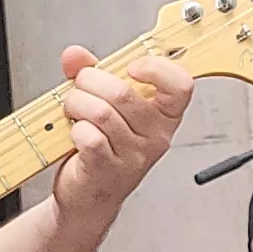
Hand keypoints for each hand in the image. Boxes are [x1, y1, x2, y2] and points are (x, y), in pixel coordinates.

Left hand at [47, 45, 192, 215]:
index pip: (180, 86)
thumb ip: (90, 73)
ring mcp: (135, 156)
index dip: (157, 68)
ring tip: (72, 110)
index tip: (131, 67)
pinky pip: (90, 137)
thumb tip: (74, 55)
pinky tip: (75, 133)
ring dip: (76, 104)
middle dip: (89, 82)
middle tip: (79, 88)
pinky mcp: (110, 170)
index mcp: (163, 115)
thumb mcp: (101, 103)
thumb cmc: (101, 147)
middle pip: (123, 93)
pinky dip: (74, 130)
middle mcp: (155, 136)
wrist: (88, 196)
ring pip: (101, 113)